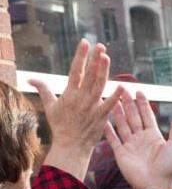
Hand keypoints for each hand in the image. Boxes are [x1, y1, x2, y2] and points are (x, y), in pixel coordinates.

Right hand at [32, 40, 122, 167]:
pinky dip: (116, 96)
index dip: (81, 56)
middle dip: (95, 59)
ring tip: (107, 57)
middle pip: (89, 75)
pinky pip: (110, 105)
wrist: (71, 146)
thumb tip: (31, 80)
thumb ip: (43, 90)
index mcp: (69, 93)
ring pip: (99, 86)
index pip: (76, 70)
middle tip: (101, 46)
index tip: (85, 42)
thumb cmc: (60, 127)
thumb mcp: (50, 107)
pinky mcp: (101, 117)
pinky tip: (123, 87)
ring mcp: (92, 107)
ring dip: (104, 71)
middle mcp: (81, 98)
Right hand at [105, 90, 171, 188]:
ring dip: (117, 112)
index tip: (139, 91)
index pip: (147, 115)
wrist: (153, 185)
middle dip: (128, 103)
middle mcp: (141, 138)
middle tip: (122, 88)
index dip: (143, 104)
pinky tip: (103, 118)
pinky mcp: (120, 152)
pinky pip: (112, 138)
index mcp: (154, 136)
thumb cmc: (167, 167)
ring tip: (112, 98)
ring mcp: (130, 145)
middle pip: (133, 117)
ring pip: (122, 124)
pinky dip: (108, 129)